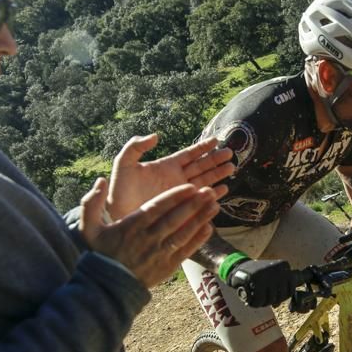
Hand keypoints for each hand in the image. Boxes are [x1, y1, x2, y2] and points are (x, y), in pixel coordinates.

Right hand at [81, 180, 219, 287]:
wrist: (108, 287)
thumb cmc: (101, 254)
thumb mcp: (89, 228)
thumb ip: (91, 203)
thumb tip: (100, 180)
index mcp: (132, 226)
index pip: (158, 207)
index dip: (175, 196)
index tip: (190, 187)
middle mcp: (148, 238)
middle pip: (175, 218)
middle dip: (194, 204)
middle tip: (209, 191)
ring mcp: (159, 253)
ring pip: (184, 233)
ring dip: (200, 219)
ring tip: (214, 205)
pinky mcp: (167, 267)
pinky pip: (186, 251)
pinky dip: (198, 240)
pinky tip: (209, 228)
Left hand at [107, 134, 233, 218]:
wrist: (118, 216)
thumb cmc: (118, 191)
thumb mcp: (123, 164)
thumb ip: (135, 147)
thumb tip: (155, 135)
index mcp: (165, 166)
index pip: (188, 154)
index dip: (202, 147)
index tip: (216, 140)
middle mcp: (176, 178)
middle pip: (201, 166)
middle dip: (215, 159)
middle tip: (231, 153)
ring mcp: (180, 193)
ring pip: (204, 180)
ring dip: (218, 174)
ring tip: (232, 168)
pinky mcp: (181, 207)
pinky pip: (201, 199)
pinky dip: (213, 194)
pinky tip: (223, 190)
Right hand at [227, 259, 293, 306]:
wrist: (237, 266)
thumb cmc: (257, 275)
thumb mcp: (272, 277)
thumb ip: (279, 288)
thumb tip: (278, 304)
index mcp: (284, 266)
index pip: (291, 288)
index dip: (282, 297)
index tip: (274, 296)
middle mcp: (277, 268)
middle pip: (281, 296)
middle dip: (272, 301)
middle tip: (263, 299)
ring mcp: (267, 273)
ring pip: (271, 299)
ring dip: (262, 303)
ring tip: (256, 298)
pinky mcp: (255, 278)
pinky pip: (259, 300)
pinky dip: (255, 303)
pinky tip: (250, 300)